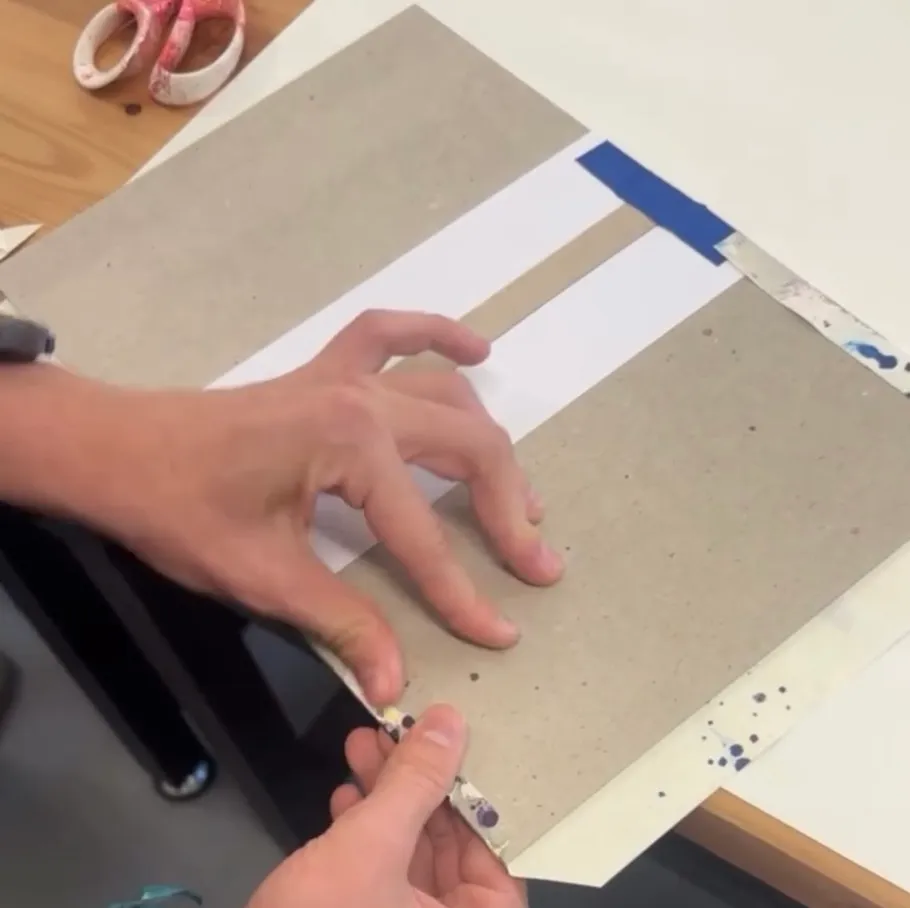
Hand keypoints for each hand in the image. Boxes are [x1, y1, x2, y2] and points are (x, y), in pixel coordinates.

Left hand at [66, 311, 563, 703]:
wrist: (116, 451)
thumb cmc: (180, 511)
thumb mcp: (264, 577)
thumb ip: (340, 621)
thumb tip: (394, 680)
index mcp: (351, 446)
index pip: (422, 536)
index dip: (461, 593)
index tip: (499, 631)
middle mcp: (365, 400)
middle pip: (467, 449)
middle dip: (507, 512)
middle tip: (537, 563)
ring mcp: (347, 377)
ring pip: (447, 398)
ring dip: (491, 446)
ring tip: (523, 496)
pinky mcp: (327, 372)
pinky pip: (391, 336)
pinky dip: (437, 336)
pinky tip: (477, 352)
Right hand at [247, 705, 526, 907]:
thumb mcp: (371, 847)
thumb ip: (414, 783)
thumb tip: (451, 723)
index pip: (495, 852)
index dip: (474, 791)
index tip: (451, 740)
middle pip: (448, 846)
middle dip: (417, 783)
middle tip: (396, 731)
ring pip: (410, 852)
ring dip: (385, 797)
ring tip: (362, 746)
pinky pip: (379, 871)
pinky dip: (363, 830)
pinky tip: (344, 795)